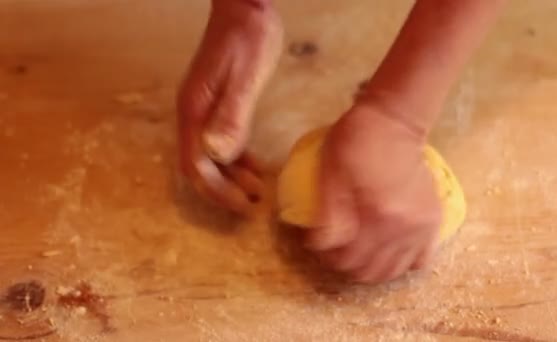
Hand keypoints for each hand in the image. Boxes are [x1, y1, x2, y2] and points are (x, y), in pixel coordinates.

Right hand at [177, 0, 282, 213]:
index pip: (197, 165)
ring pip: (211, 157)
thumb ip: (232, 115)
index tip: (242, 205)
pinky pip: (221, 142)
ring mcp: (203, 110)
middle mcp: (193, 115)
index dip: (217, 191)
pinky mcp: (216, 105)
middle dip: (223, 190)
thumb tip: (218, 154)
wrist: (243, 6)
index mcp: (195, 112)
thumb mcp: (244, 76)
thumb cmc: (246, 38)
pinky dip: (237, 159)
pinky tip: (254, 166)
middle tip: (252, 205)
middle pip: (199, 166)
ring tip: (258, 190)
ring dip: (232, 177)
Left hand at [308, 105, 441, 282]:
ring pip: (392, 271)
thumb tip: (319, 245)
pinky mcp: (433, 222)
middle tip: (334, 248)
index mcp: (374, 215)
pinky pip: (421, 261)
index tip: (317, 244)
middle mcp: (401, 228)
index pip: (345, 258)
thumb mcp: (330, 173)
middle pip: (367, 270)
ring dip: (371, 269)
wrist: (395, 121)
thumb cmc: (356, 142)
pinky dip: (403, 263)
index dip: (325, 255)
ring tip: (358, 251)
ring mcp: (420, 228)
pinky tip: (389, 250)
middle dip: (344, 265)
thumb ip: (328, 214)